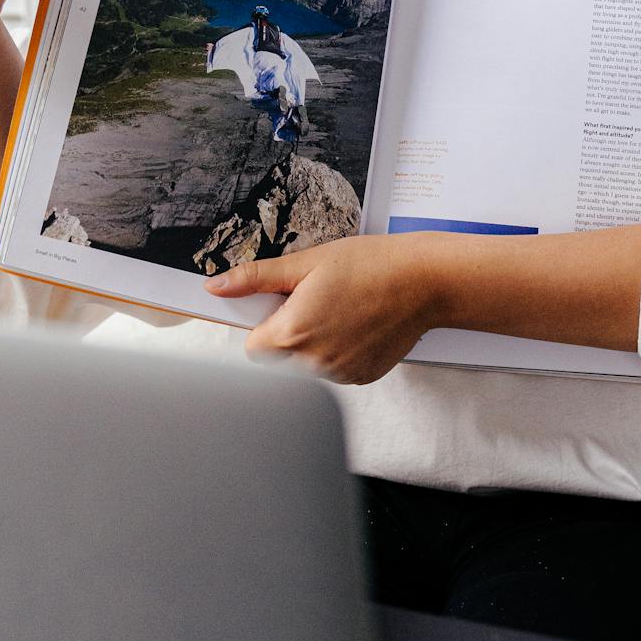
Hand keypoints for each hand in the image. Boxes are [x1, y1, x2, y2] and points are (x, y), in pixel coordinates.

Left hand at [203, 234, 444, 383]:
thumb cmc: (371, 265)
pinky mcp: (361, 378)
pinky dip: (337, 352)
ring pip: (305, 368)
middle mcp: (314, 363)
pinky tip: (356, 326)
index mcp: (293, 334)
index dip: (264, 324)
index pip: (252, 347)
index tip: (283, 305)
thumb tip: (216, 286)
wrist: (424, 282)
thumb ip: (256, 278)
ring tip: (340, 312)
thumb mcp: (307, 262)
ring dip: (312, 346)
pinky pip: (333, 371)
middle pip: (277, 360)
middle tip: (314, 304)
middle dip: (286, 335)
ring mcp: (340, 375)